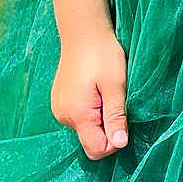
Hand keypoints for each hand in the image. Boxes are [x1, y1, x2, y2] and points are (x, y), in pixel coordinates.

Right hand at [50, 30, 129, 159]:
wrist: (82, 31)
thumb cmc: (102, 55)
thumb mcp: (116, 85)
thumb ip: (115, 116)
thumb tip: (120, 144)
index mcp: (77, 114)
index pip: (96, 150)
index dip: (115, 141)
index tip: (123, 120)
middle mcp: (63, 116)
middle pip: (90, 140)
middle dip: (107, 129)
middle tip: (115, 101)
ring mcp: (59, 109)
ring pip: (85, 129)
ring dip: (99, 118)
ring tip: (105, 93)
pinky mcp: (59, 101)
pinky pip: (77, 117)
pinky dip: (90, 111)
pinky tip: (95, 90)